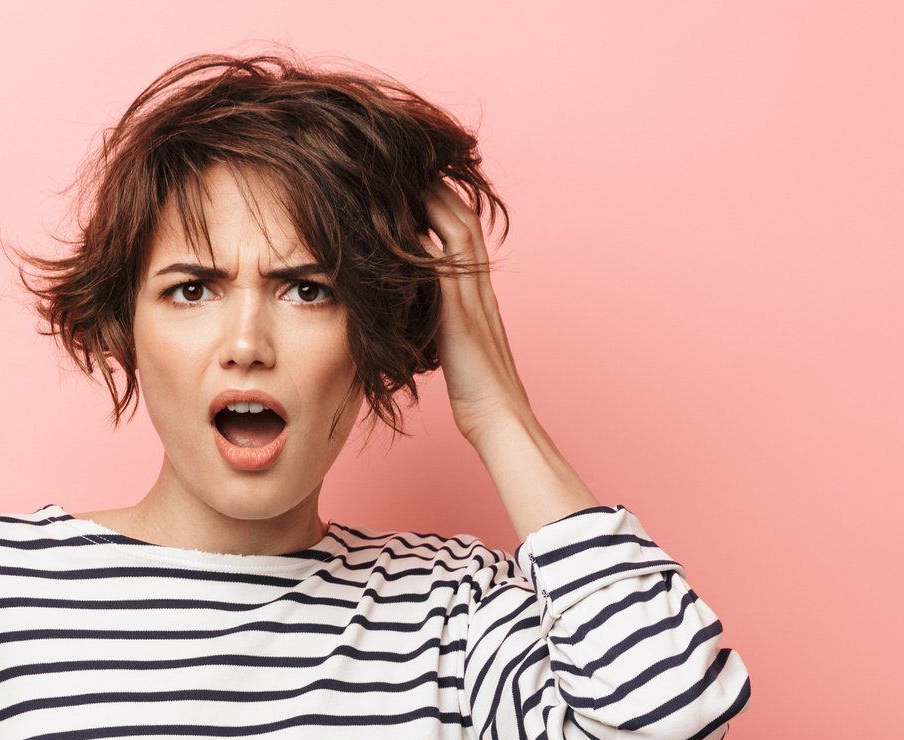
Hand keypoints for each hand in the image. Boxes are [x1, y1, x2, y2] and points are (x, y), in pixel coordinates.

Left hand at [423, 180, 533, 445]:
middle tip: (411, 160)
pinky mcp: (459, 312)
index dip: (442, 203)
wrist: (498, 416)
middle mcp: (477, 286)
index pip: (461, 234)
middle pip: (462, 219)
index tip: (417, 180)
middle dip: (438, 187)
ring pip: (458, 231)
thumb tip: (412, 313)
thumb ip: (437, 322)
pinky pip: (445, 261)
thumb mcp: (452, 346)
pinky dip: (429, 234)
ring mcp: (472, 296)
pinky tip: (405, 216)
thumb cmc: (476, 393)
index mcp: (476, 293)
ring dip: (435, 198)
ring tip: (409, 171)